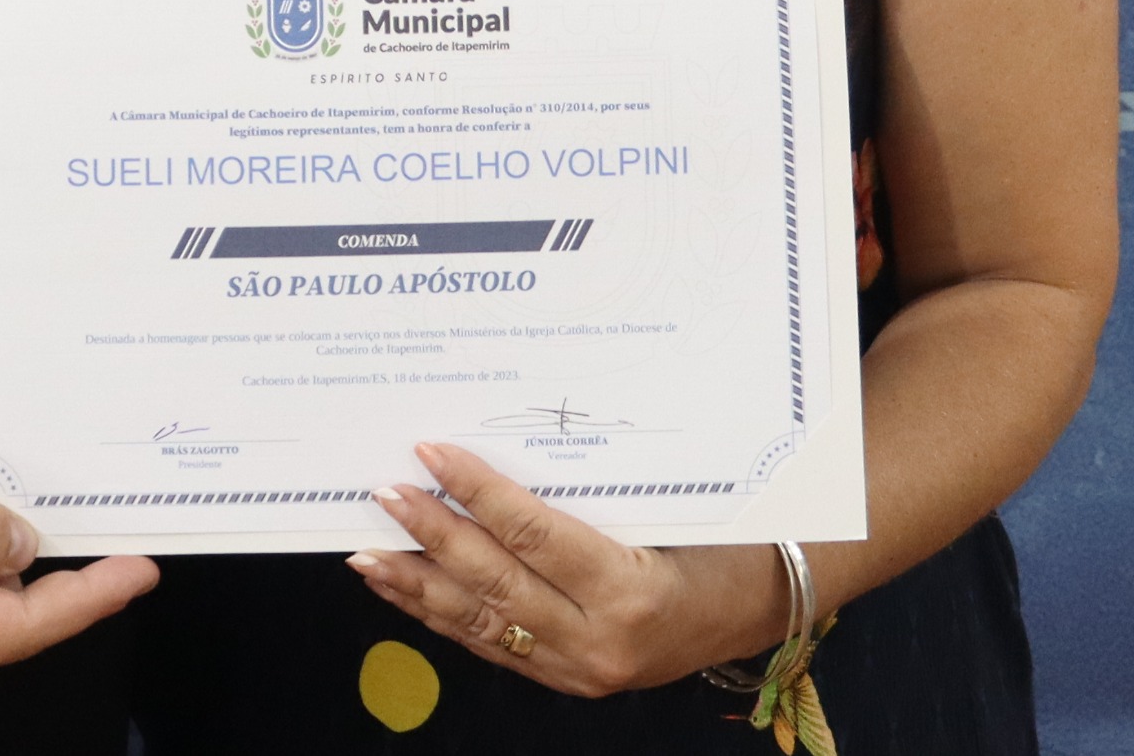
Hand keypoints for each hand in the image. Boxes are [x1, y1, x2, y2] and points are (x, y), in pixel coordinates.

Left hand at [349, 442, 780, 698]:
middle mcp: (600, 643)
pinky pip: (492, 646)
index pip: (533, 536)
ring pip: (481, 624)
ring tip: (369, 552)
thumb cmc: (722, 540)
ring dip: (419, 585)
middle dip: (432, 537)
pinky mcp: (567, 680)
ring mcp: (581, 671)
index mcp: (630, 592)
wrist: (764, 605)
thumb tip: (494, 458)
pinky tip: (410, 589)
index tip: (431, 453)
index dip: (477, 493)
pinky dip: (444, 615)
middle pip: (496, 583)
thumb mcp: (662, 510)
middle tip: (385, 493)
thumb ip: (583, 498)